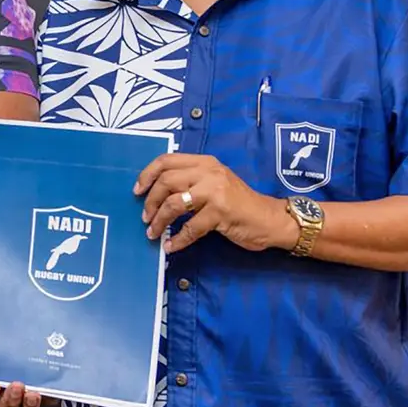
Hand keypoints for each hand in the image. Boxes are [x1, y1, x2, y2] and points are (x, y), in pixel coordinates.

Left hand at [136, 153, 295, 254]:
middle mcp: (209, 172)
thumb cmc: (239, 203)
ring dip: (160, 221)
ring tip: (154, 233)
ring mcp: (215, 191)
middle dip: (150, 202)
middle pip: (166, 182)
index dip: (147, 175)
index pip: (166, 160)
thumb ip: (191, 181)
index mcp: (205, 162)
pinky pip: (190, 227)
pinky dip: (178, 239)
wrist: (269, 219)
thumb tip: (156, 193)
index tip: (137, 191)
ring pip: (174, 204)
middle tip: (145, 218)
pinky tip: (172, 246)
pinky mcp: (221, 212)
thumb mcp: (215, 183)